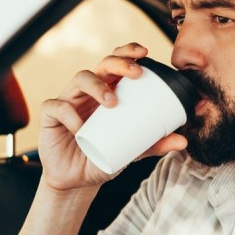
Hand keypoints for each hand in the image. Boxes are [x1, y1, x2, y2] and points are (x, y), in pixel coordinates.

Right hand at [38, 42, 186, 190]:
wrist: (77, 181)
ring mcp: (69, 101)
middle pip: (102, 64)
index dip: (128, 52)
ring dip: (98, 86)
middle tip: (136, 73)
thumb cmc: (103, 157)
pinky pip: (57, 107)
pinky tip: (80, 128)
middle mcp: (89, 91)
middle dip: (119, 62)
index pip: (118, 63)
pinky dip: (69, 114)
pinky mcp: (51, 116)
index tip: (145, 53)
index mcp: (108, 91)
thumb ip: (154, 144)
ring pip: (80, 78)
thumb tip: (183, 140)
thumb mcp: (132, 152)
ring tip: (113, 102)